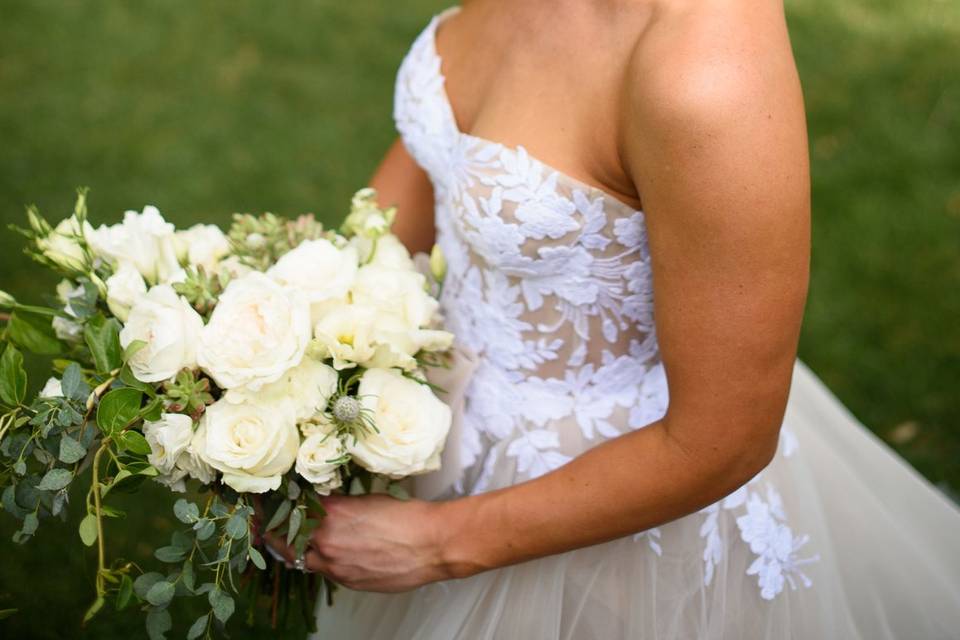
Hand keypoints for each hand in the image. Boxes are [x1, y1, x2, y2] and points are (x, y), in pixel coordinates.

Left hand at [261, 493, 456, 592]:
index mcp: (331, 513)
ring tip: (291, 541)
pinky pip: (323, 571)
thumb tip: (323, 507)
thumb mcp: (366, 500)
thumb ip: (338, 506)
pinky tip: (326, 553)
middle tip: (266, 524)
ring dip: (294, 549)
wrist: (432, 544)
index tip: (264, 505)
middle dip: (274, 531)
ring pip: (300, 558)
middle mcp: (327, 541)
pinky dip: (320, 561)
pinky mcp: (347, 581)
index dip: (274, 507)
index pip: (289, 509)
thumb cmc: (406, 517)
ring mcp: (335, 565)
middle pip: (284, 538)